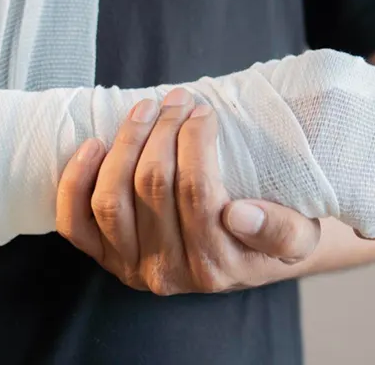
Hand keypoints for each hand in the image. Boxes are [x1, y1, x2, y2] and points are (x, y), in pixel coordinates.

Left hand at [55, 88, 321, 294]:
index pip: (197, 193)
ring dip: (125, 143)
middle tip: (177, 99)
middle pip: (151, 187)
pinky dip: (76, 181)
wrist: (243, 258)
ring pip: (111, 200)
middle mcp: (168, 273)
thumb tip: (238, 214)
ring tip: (146, 109)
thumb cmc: (271, 232)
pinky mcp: (102, 257)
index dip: (195, 141)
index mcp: (216, 267)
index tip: (204, 110)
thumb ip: (281, 231)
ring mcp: (129, 267)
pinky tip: (94, 144)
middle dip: (163, 130)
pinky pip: (75, 222)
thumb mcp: (300, 234)